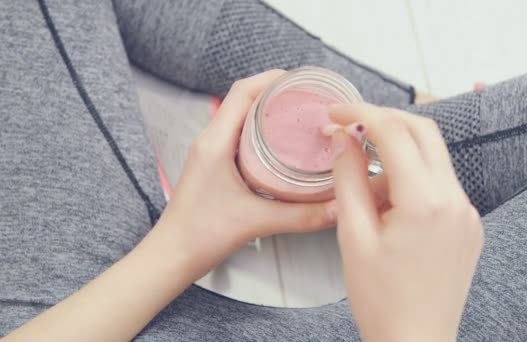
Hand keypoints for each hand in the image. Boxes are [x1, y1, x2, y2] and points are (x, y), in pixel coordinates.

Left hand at [158, 70, 333, 276]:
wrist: (172, 255)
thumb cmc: (201, 234)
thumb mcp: (257, 221)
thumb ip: (301, 216)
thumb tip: (338, 208)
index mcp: (215, 142)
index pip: (242, 92)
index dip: (271, 79)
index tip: (300, 79)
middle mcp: (210, 141)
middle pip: (243, 100)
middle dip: (276, 93)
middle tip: (308, 98)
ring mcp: (210, 152)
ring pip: (241, 118)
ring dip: (268, 111)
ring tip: (300, 116)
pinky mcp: (214, 165)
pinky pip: (238, 136)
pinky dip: (261, 132)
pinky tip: (282, 147)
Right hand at [329, 103, 483, 341]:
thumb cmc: (381, 299)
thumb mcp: (353, 236)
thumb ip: (348, 179)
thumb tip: (344, 139)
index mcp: (425, 202)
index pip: (394, 132)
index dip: (361, 114)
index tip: (336, 113)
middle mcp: (455, 200)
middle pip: (423, 131)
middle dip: (384, 121)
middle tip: (350, 130)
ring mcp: (467, 212)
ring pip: (431, 158)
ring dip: (396, 158)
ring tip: (366, 197)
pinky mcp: (469, 225)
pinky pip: (440, 185)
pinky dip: (412, 181)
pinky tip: (389, 211)